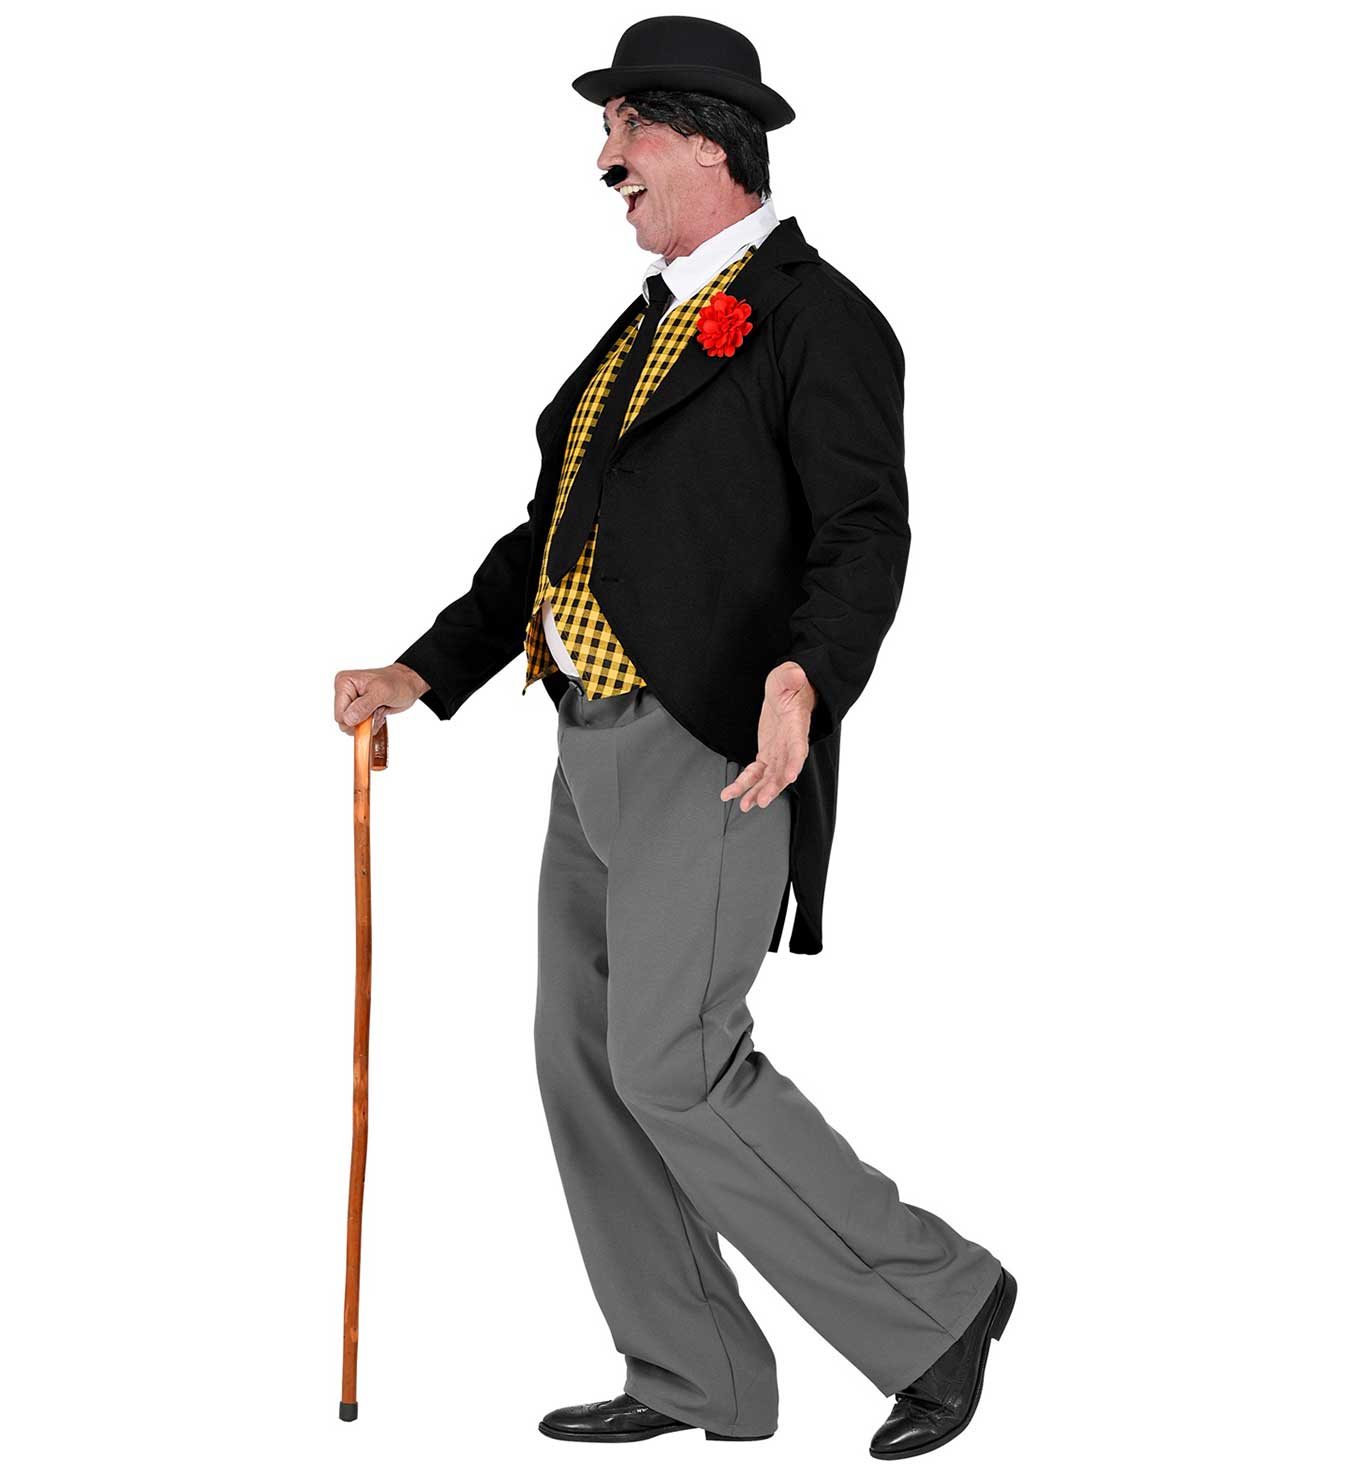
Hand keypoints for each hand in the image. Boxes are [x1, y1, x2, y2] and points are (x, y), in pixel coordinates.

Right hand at [333, 662, 429, 736]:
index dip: (356, 720)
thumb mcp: (383, 692)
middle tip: (378, 710)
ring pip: (353, 727)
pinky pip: (360, 727)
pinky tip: (379, 713)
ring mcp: (351, 701)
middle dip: (364, 721)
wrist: (408, 684)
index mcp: (344, 683)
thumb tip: (348, 719)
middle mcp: (344, 692)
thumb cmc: (398, 683)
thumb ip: (364, 706)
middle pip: (344, 723)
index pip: (340, 715)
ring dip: (370, 723)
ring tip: (380, 710)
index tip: (373, 712)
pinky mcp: (358, 709)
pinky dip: (372, 724)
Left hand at [720, 661, 815, 810]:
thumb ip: (791, 678)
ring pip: (769, 777)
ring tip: (745, 805)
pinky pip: (756, 773)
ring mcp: (778, 752)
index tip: (791, 775)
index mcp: (796, 726)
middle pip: (784, 770)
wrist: (788, 691)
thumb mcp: (788, 676)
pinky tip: (732, 794)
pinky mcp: (767, 754)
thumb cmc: (790, 683)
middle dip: (773, 786)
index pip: (798, 746)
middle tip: (762, 800)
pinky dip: (745, 784)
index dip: (795, 761)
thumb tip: (796, 675)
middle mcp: (789, 744)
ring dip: (757, 792)